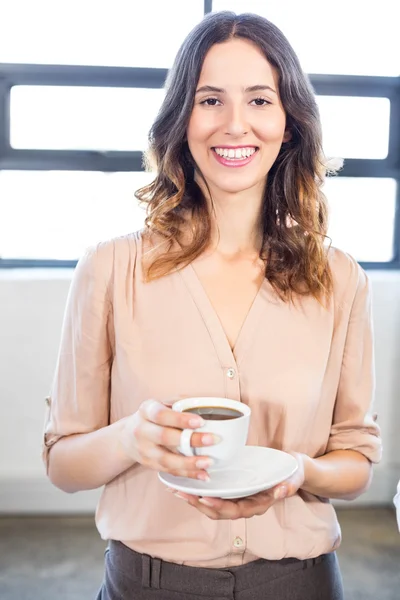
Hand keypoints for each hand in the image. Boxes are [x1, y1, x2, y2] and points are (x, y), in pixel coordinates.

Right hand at [119, 399, 218, 480]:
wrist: (126, 438)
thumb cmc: (152, 416)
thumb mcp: (160, 403)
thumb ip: (179, 403)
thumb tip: (205, 404)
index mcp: (146, 410)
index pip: (162, 414)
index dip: (180, 419)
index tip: (200, 421)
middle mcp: (141, 431)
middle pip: (165, 437)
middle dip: (190, 440)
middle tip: (213, 439)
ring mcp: (144, 450)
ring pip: (166, 459)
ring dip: (189, 463)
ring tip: (209, 462)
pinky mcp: (149, 465)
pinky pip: (169, 471)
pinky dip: (187, 474)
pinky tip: (203, 474)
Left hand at [170, 452, 305, 518]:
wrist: (292, 468)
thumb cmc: (291, 471)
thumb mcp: (293, 476)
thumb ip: (289, 484)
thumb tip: (281, 491)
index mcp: (257, 505)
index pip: (235, 510)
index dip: (218, 506)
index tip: (203, 498)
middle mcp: (245, 504)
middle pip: (218, 511)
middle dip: (199, 503)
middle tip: (181, 493)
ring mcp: (237, 497)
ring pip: (212, 504)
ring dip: (194, 498)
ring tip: (176, 489)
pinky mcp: (232, 489)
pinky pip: (213, 493)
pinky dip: (198, 489)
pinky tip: (184, 481)